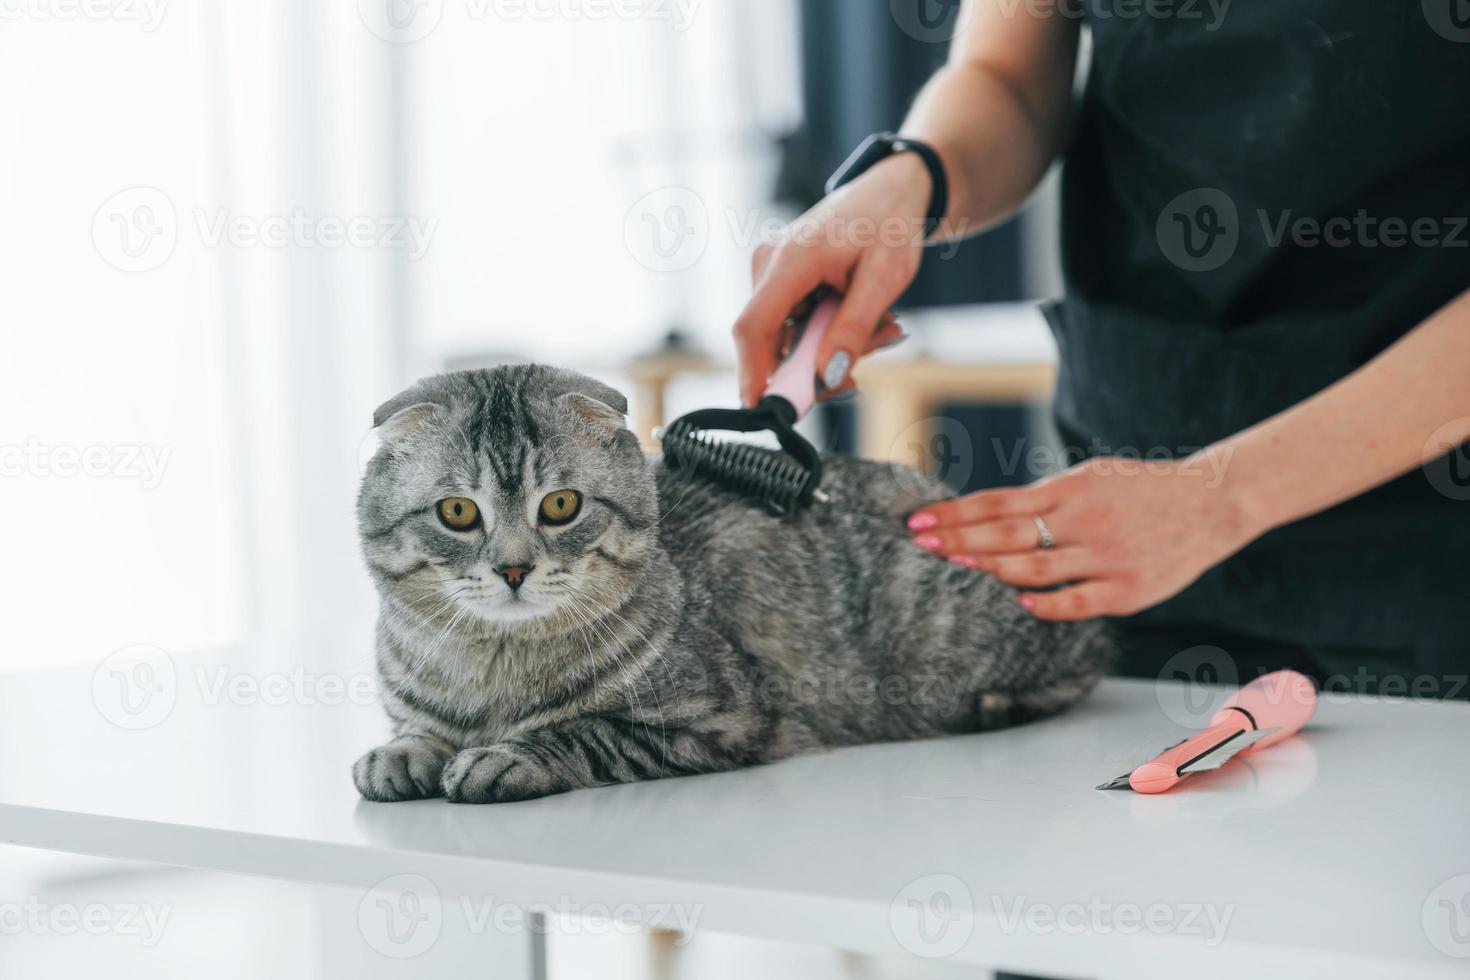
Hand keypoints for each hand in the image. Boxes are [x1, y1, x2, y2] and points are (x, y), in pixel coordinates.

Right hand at [732, 153, 932, 406]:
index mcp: (791, 259)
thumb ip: (853, 330)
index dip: (753, 373)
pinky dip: (830, 333)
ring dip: (833, 346)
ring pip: (790, 338)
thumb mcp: (884, 279)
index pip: (754, 327)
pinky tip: (867, 319)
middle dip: (818, 363)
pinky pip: (797, 326)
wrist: (892, 191)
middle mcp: (769, 266)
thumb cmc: (890, 226)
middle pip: (774, 341)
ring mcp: (772, 274)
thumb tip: (826, 376)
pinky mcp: (781, 283)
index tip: (760, 410)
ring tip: (884, 326)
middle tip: (871, 357)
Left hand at [905, 455, 1260, 620]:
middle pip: (1005, 535)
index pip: (997, 503)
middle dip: (957, 540)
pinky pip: (1075, 602)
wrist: (1213, 502)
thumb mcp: (1092, 476)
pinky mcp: (1128, 591)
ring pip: (1033, 569)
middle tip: (919, 544)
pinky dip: (1043, 604)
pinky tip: (1016, 602)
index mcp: (1072, 489)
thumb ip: (1046, 497)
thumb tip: (990, 513)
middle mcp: (1084, 521)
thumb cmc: (1141, 490)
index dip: (954, 512)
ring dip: (989, 570)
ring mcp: (1105, 558)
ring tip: (955, 567)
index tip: (917, 521)